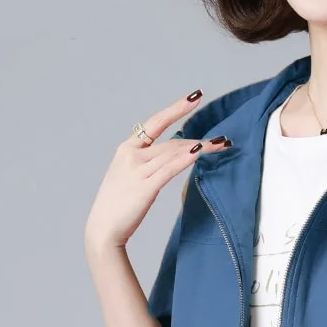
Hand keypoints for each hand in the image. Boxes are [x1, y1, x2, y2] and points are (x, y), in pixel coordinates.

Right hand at [84, 90, 229, 250]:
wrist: (103, 229)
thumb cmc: (118, 205)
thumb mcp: (129, 176)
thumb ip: (147, 163)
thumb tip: (174, 153)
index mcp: (127, 149)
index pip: (155, 122)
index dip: (176, 108)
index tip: (195, 97)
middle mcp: (132, 155)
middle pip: (171, 142)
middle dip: (198, 140)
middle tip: (223, 139)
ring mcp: (137, 170)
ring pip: (174, 153)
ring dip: (200, 148)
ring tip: (221, 145)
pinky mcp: (145, 187)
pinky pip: (168, 170)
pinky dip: (185, 159)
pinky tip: (199, 152)